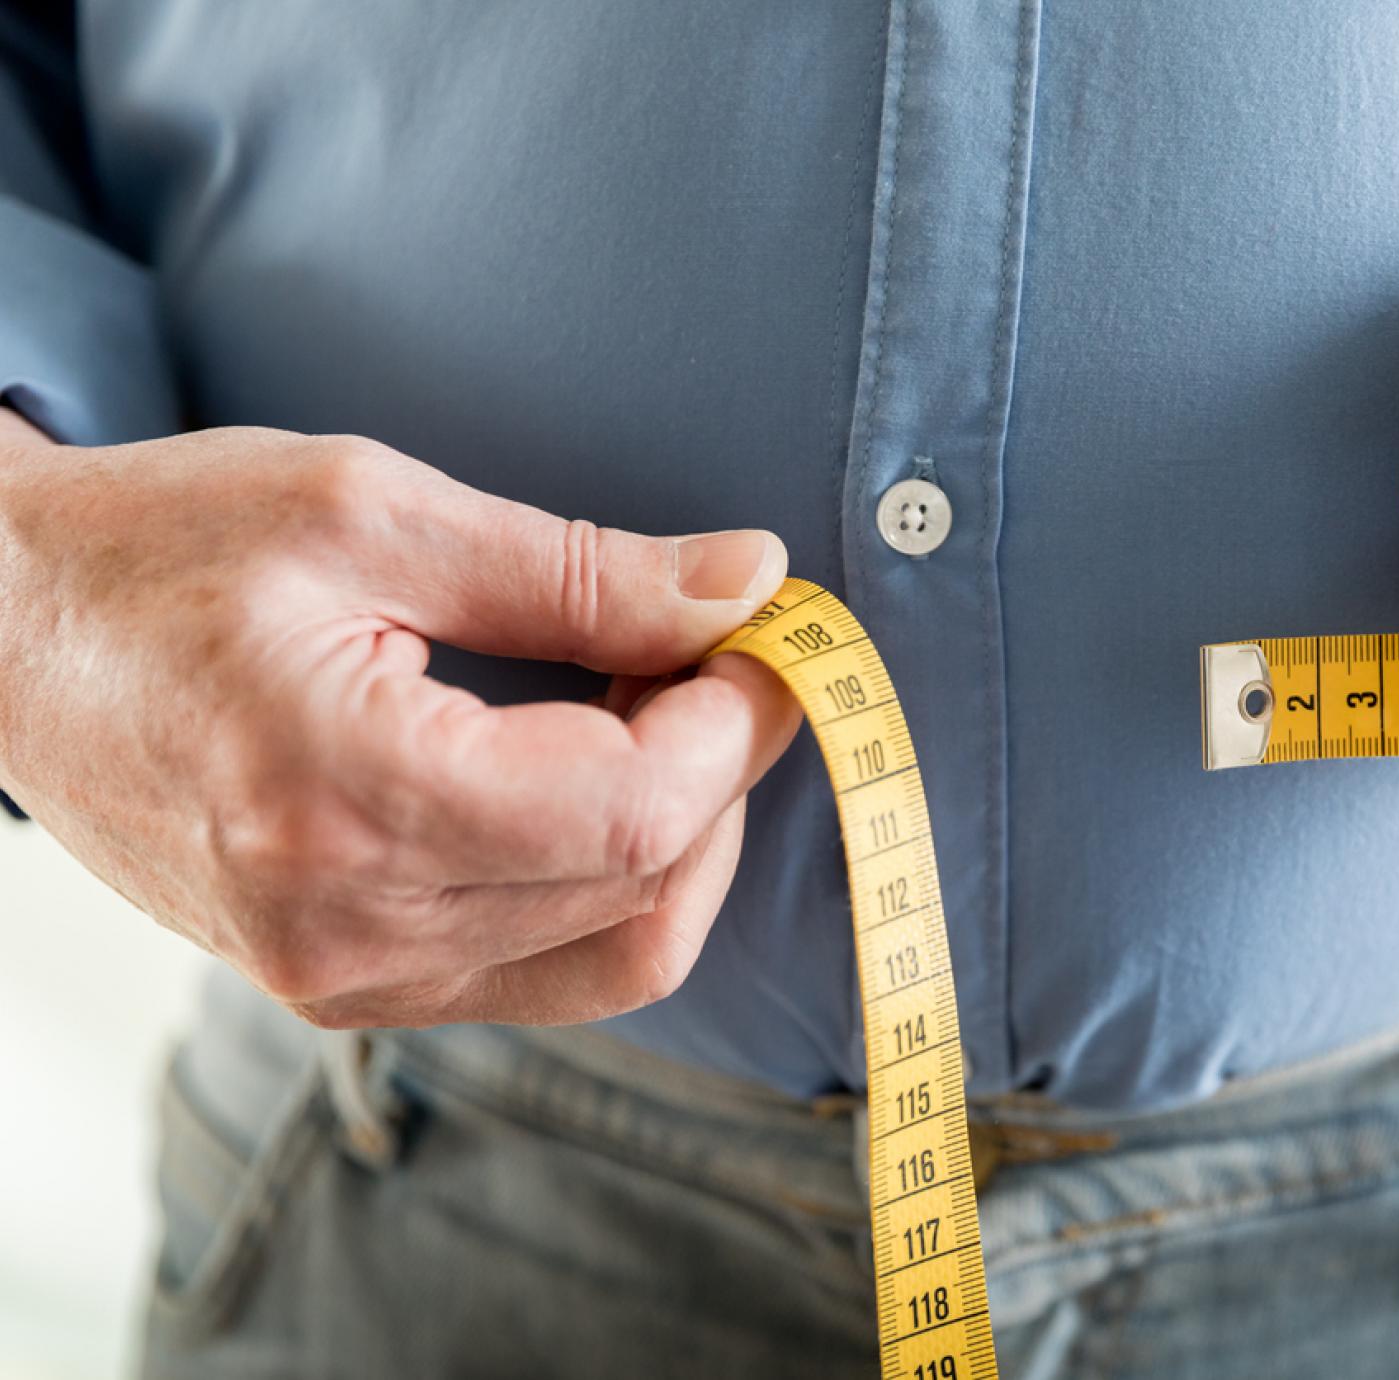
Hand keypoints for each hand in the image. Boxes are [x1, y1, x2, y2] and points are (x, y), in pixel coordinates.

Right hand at [0, 422, 800, 1025]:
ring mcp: (345, 979)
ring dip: (680, 831)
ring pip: (616, 949)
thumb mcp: (371, 510)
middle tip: (724, 656)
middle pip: (642, 889)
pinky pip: (548, 971)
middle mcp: (348, 928)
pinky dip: (613, 880)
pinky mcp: (349, 988)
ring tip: (662, 708)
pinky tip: (601, 775)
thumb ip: (576, 567)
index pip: (633, 813)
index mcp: (345, 797)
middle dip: (725, 771)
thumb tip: (747, 581)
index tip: (763, 639)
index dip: (736, 727)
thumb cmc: (160, 552)